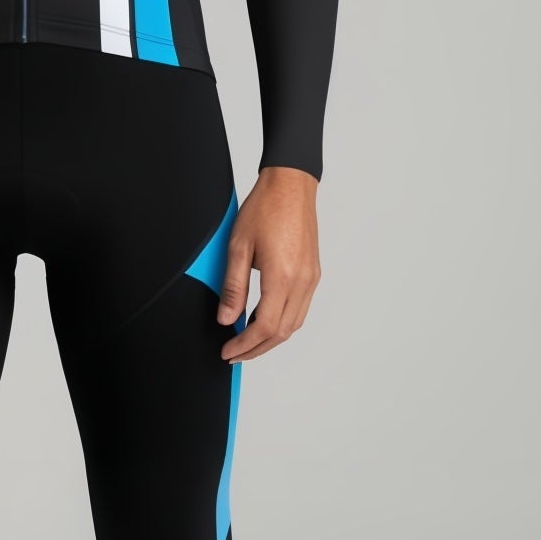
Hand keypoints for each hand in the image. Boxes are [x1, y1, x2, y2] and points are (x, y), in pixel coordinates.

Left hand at [217, 167, 320, 361]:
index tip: (228, 351)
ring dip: (271, 338)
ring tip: (247, 342)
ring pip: (294, 324)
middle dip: (257, 349)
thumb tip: (226, 319)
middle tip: (235, 354)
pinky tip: (265, 320)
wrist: (291, 185)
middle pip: (282, 333)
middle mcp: (302, 282)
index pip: (264, 327)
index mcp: (282, 277)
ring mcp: (311, 278)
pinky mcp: (314, 273)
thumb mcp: (238, 247)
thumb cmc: (265, 208)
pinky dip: (283, 323)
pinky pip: (300, 309)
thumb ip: (233, 287)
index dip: (245, 345)